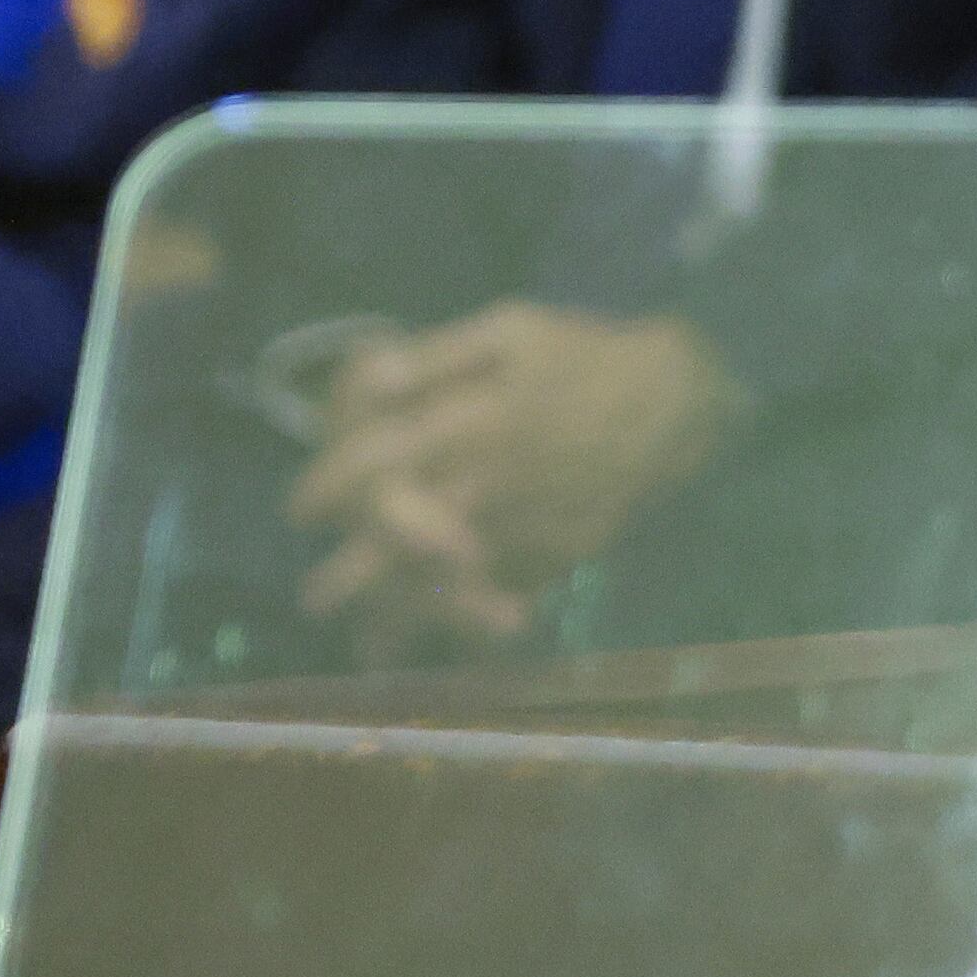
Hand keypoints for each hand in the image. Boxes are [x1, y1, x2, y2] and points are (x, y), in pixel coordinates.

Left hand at [290, 305, 740, 642]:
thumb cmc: (584, 357)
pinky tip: (438, 637)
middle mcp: (485, 482)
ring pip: (446, 587)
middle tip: (317, 600)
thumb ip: (434, 356)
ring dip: (399, 620)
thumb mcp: (511, 330)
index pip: (374, 462)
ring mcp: (521, 527)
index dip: (326, 486)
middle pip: (396, 546)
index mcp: (466, 422)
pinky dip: (465, 624)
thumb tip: (368, 371)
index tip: (301, 509)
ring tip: (368, 646)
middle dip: (349, 580)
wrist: (675, 400)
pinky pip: (500, 598)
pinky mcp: (557, 556)